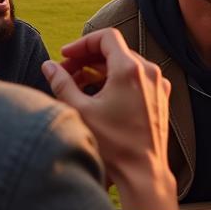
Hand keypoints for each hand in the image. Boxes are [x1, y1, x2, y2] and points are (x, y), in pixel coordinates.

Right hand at [42, 28, 177, 209]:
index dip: (82, 43)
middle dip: (87, 59)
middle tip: (66, 73)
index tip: (66, 56)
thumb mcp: (80, 111)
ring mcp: (158, 85)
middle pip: (115, 50)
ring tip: (79, 87)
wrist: (143, 172)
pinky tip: (100, 98)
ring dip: (101, 70)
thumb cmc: (114, 145)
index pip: (106, 37)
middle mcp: (149, 71)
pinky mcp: (161, 98)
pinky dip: (117, 81)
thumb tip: (49, 66)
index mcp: (130, 69)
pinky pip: (137, 79)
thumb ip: (62, 83)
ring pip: (125, 65)